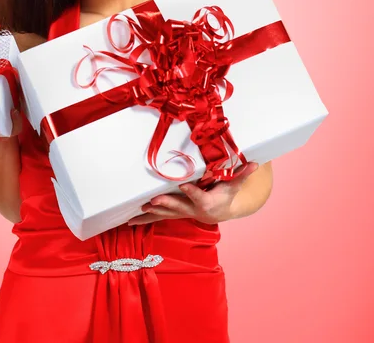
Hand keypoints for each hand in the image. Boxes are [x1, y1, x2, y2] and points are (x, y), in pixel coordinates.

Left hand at [127, 162, 259, 225]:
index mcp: (206, 201)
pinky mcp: (174, 213)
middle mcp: (192, 209)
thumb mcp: (234, 184)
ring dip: (152, 212)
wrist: (220, 211)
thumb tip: (255, 162)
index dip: (191, 191)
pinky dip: (145, 219)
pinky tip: (130, 221)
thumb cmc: (226, 195)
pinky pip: (158, 217)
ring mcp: (182, 212)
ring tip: (140, 209)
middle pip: (178, 206)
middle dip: (166, 203)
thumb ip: (242, 174)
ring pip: (166, 213)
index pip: (198, 195)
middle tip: (153, 200)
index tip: (183, 185)